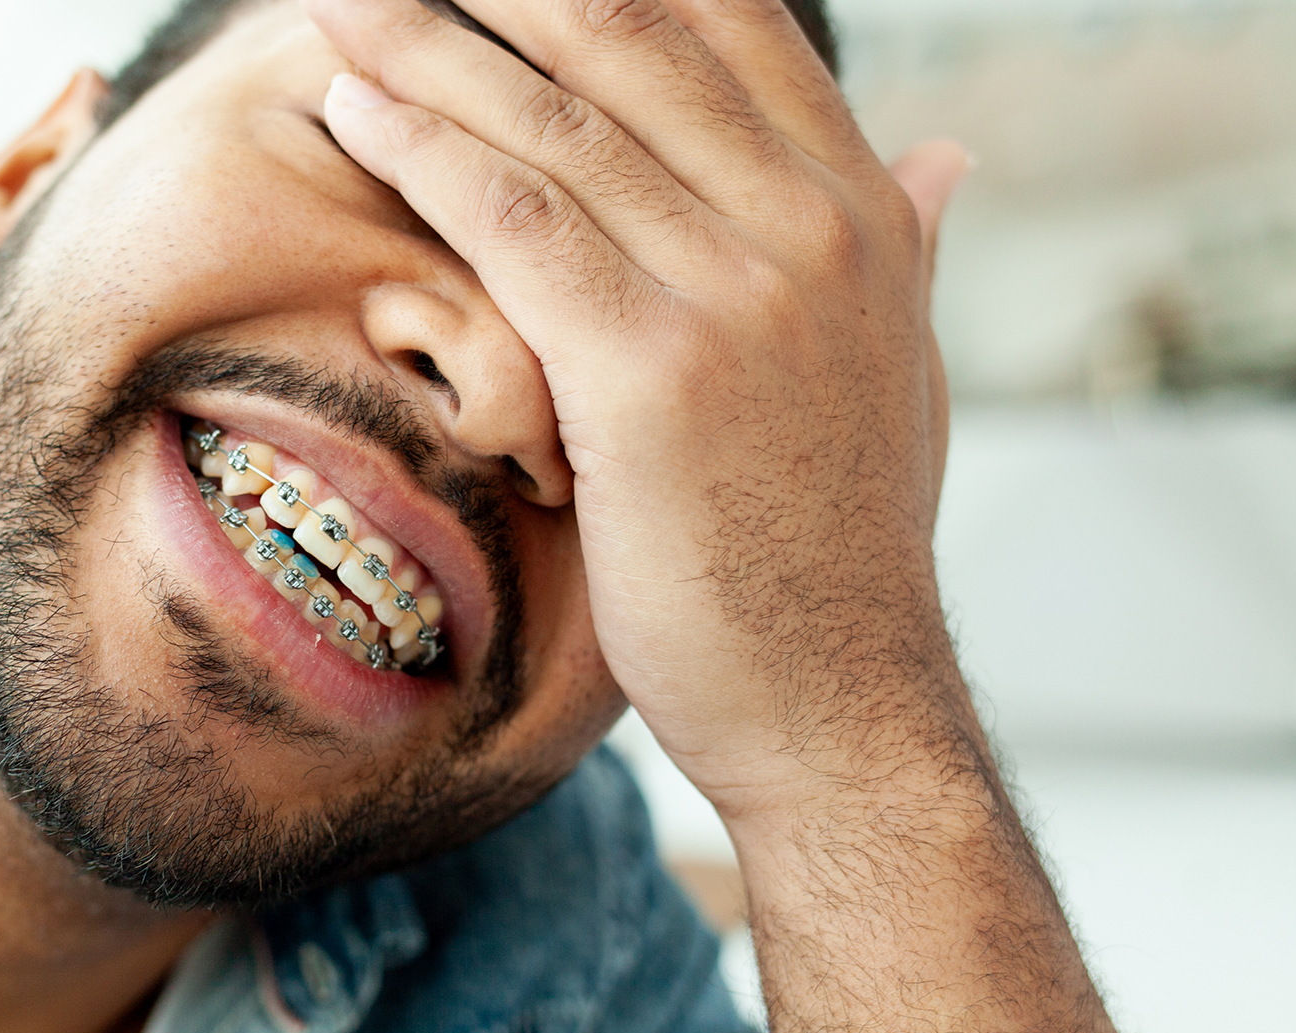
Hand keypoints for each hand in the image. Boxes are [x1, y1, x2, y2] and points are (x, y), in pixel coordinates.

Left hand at [306, 3, 1119, 1032]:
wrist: (837, 701)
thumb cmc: (839, 548)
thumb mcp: (901, 372)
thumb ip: (908, 243)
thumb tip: (942, 154)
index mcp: (865, 211)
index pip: (732, 22)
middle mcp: (813, 228)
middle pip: (631, 37)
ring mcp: (740, 293)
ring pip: (558, 120)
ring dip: (427, 43)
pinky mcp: (654, 371)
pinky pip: (519, 223)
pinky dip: (428, 154)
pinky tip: (353, 107)